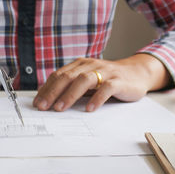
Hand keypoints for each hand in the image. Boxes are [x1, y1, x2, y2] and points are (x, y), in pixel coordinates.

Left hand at [33, 54, 170, 111]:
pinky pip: (106, 88)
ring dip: (70, 94)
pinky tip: (89, 109)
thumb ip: (73, 86)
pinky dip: (97, 98)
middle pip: (68, 77)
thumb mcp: (88, 80)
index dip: (47, 88)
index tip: (37, 102)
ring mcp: (105, 72)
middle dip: (53, 92)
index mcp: (80, 64)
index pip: (59, 75)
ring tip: (60, 108)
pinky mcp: (119, 81)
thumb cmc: (108, 79)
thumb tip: (51, 100)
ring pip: (84, 80)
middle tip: (43, 106)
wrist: (137, 72)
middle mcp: (91, 65)